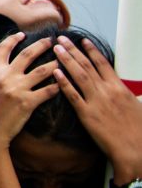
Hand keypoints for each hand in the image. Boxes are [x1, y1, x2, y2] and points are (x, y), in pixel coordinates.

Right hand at [0, 32, 58, 148]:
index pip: (4, 48)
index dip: (14, 39)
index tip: (22, 34)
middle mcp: (6, 76)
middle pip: (28, 54)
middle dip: (41, 45)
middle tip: (52, 40)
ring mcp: (18, 88)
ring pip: (42, 71)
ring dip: (55, 63)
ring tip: (63, 60)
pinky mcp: (27, 102)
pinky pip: (47, 91)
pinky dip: (57, 87)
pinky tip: (64, 84)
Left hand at [54, 35, 141, 174]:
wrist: (135, 149)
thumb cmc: (138, 130)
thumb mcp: (136, 106)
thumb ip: (124, 93)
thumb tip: (120, 86)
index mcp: (120, 88)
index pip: (103, 64)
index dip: (91, 51)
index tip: (82, 40)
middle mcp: (107, 91)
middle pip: (87, 65)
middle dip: (73, 50)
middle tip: (61, 38)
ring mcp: (96, 102)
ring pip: (79, 76)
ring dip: (66, 60)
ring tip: (56, 49)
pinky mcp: (87, 115)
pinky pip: (73, 96)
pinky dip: (63, 83)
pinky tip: (55, 73)